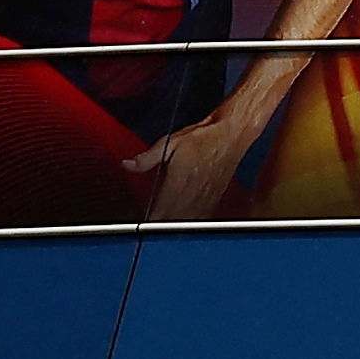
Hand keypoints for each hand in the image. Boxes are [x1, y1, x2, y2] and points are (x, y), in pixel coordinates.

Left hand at [133, 111, 252, 224]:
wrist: (231, 135)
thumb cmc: (204, 138)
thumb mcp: (169, 143)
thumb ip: (147, 158)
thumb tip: (128, 165)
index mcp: (178, 183)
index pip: (160, 211)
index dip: (150, 219)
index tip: (142, 219)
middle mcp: (192, 194)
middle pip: (172, 220)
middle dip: (161, 223)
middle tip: (151, 221)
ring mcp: (205, 198)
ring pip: (187, 221)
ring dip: (176, 223)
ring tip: (166, 222)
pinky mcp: (215, 199)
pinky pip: (201, 217)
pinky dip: (191, 220)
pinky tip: (186, 218)